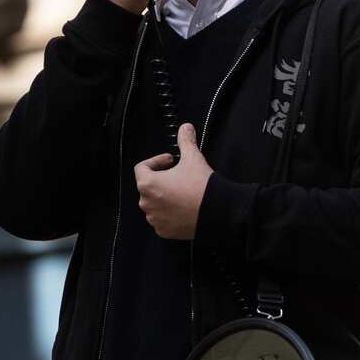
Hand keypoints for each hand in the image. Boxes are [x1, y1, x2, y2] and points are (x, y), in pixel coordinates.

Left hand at [134, 123, 212, 239]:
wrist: (217, 212)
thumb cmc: (201, 187)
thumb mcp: (193, 158)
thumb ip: (186, 141)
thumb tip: (185, 128)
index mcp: (148, 184)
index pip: (142, 168)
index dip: (157, 161)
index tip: (170, 160)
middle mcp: (147, 203)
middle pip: (148, 186)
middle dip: (161, 179)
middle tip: (178, 175)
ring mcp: (155, 219)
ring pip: (154, 203)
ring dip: (164, 196)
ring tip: (182, 192)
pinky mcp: (164, 231)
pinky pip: (161, 219)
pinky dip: (169, 213)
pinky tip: (183, 207)